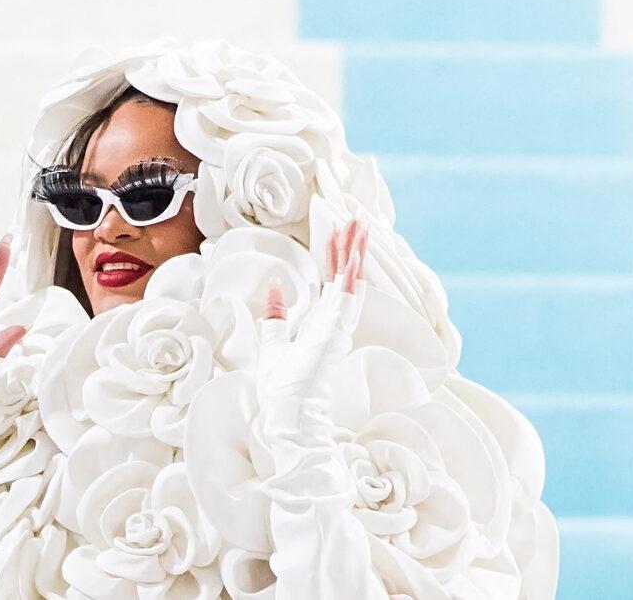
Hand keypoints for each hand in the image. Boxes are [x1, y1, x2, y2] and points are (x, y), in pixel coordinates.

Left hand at [256, 220, 367, 449]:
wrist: (286, 416)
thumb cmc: (281, 388)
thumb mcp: (272, 344)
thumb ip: (276, 317)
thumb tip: (276, 287)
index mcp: (318, 323)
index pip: (329, 281)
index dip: (333, 255)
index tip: (338, 230)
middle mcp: (331, 322)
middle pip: (342, 275)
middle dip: (348, 246)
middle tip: (356, 217)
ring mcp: (335, 328)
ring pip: (348, 282)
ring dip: (354, 254)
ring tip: (361, 226)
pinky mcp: (332, 336)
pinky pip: (345, 301)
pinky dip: (350, 280)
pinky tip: (354, 259)